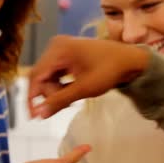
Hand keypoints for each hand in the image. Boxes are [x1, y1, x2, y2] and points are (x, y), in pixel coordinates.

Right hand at [28, 35, 149, 117]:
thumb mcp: (84, 89)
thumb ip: (60, 101)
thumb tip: (39, 115)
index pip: (36, 75)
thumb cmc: (110, 71)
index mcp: (59, 49)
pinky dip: (61, 85)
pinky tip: (72, 93)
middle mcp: (56, 45)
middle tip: (66, 106)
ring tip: (71, 101)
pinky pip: (56, 73)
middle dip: (49, 94)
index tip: (34, 116)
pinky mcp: (67, 55)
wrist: (130, 60)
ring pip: (48, 76)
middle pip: (41, 76)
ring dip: (56, 91)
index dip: (33, 97)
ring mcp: (62, 49)